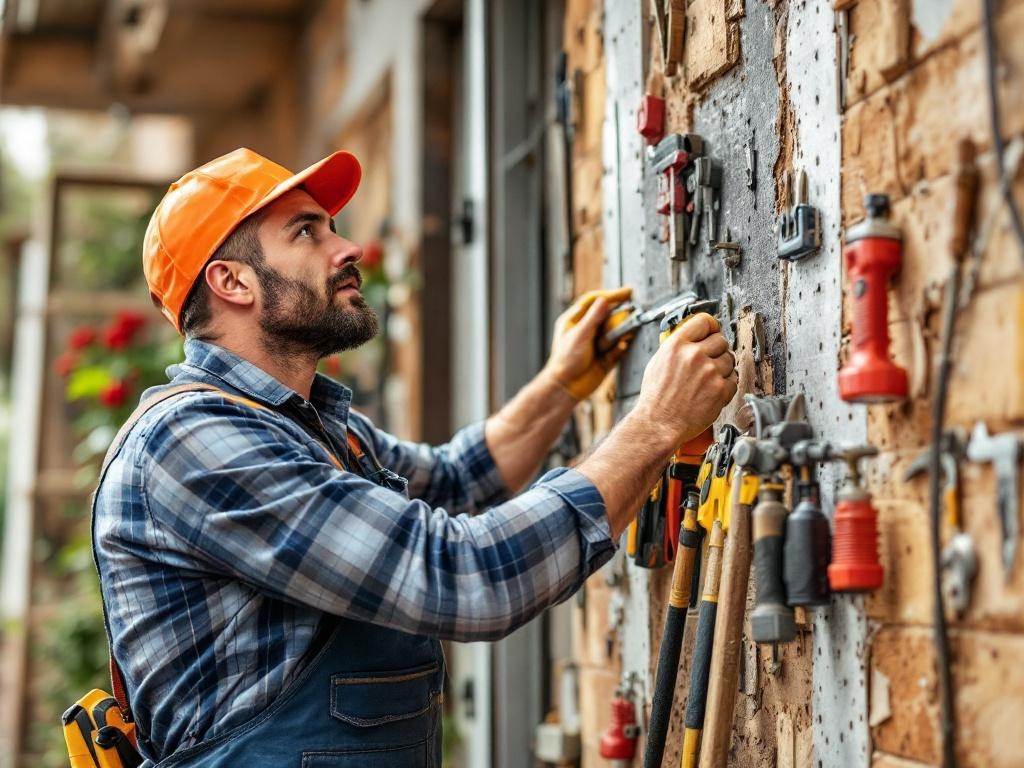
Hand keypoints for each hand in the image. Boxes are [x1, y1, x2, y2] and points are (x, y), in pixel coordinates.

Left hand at [542, 286, 633, 400]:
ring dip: (618, 333)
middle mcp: (587, 329)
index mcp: (575, 320)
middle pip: (608, 316)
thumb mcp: (579, 335)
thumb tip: (604, 300)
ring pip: (615, 332)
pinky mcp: (606, 356)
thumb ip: (593, 318)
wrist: (567, 387)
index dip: (611, 295)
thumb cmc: (565, 361)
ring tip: (619, 336)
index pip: (594, 301)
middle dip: (618, 316)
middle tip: (631, 313)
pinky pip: (618, 348)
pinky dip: (620, 347)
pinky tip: (622, 346)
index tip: (627, 293)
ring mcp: (597, 343)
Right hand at [630, 312, 737, 450]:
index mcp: (676, 345)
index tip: (713, 332)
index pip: (704, 321)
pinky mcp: (720, 389)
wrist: (659, 424)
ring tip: (708, 380)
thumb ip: (676, 347)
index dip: (711, 327)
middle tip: (709, 362)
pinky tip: (711, 392)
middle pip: (721, 340)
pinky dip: (725, 386)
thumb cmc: (656, 399)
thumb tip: (692, 339)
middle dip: (717, 351)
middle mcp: (694, 355)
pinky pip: (733, 380)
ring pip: (730, 360)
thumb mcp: (658, 362)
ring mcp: (709, 372)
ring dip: (723, 369)